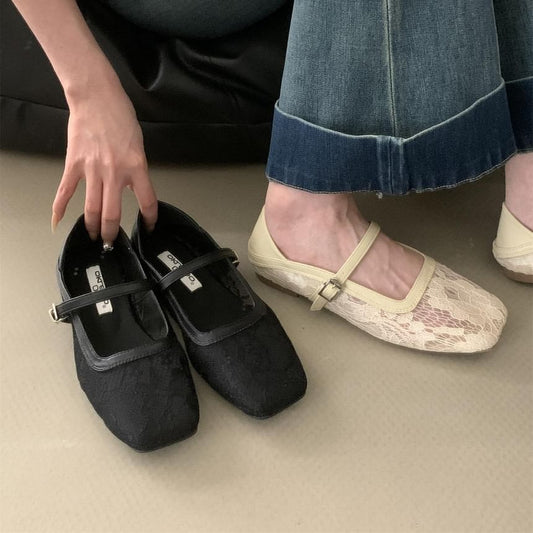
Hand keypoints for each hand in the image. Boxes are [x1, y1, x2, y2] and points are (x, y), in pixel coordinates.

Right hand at [51, 85, 156, 245]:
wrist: (97, 98)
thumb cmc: (120, 117)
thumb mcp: (139, 146)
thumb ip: (137, 170)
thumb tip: (133, 188)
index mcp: (137, 168)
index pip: (147, 202)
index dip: (150, 219)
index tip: (149, 226)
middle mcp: (115, 173)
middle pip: (113, 214)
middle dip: (112, 233)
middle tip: (111, 242)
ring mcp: (93, 170)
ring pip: (92, 208)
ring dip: (92, 226)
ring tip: (93, 236)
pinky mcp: (74, 164)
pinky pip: (66, 191)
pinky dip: (59, 208)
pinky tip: (58, 221)